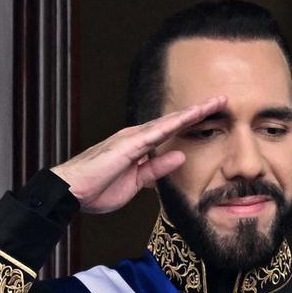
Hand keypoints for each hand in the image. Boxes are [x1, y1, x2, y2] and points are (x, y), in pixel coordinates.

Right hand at [50, 96, 225, 213]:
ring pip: (167, 122)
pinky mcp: (125, 146)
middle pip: (173, 121)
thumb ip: (157, 169)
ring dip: (190, 113)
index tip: (213, 116)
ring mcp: (131, 139)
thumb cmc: (98, 188)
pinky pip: (153, 134)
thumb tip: (179, 156)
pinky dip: (171, 125)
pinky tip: (187, 118)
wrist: (70, 192)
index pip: (171, 132)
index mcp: (139, 147)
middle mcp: (136, 137)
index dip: (192, 123)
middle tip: (222, 100)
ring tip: (213, 103)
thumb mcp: (137, 183)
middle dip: (197, 111)